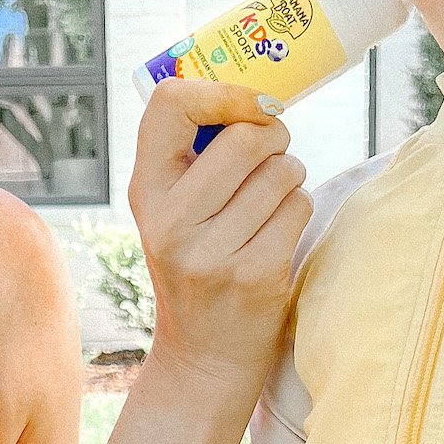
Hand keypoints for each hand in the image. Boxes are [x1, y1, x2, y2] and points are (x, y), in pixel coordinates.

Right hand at [129, 81, 308, 394]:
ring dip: (290, 178)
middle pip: (245, 137)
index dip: (221, 92)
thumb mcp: (172, 210)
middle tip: (271, 156)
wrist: (204, 354)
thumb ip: (194, 154)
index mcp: (145, 191)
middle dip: (273, 138)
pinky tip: (277, 233)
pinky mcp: (254, 277)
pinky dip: (298, 212)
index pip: (170, 104)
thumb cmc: (199, 263)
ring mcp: (210, 253)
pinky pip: (298, 209)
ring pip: (282, 172)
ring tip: (270, 203)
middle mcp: (170, 222)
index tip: (247, 107)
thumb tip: (257, 89)